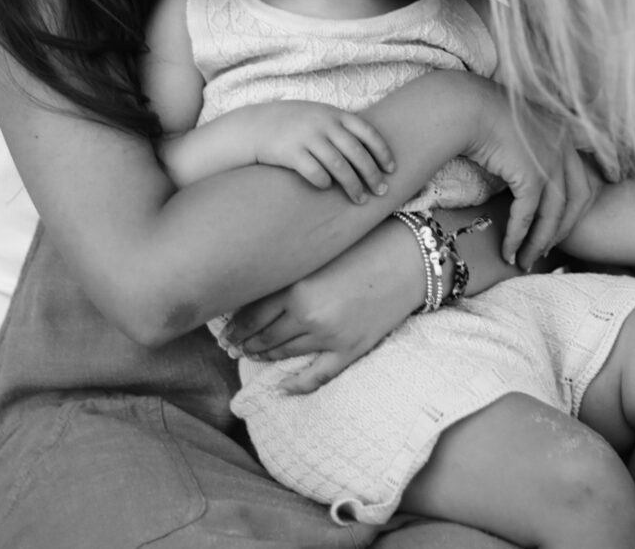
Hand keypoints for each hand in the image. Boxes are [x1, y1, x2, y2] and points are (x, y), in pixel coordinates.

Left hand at [223, 218, 423, 392]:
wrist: (410, 258)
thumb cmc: (364, 247)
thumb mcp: (318, 255)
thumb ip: (290, 274)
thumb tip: (257, 293)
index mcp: (295, 288)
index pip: (250, 316)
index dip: (234, 328)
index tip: (225, 332)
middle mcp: (307, 315)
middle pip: (263, 337)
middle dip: (245, 344)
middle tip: (233, 347)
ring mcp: (329, 336)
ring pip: (284, 354)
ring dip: (266, 357)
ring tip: (254, 355)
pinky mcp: (350, 349)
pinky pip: (317, 375)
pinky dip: (298, 385)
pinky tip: (283, 388)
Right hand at [254, 101, 394, 203]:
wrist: (254, 125)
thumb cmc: (294, 125)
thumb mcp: (320, 116)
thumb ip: (343, 128)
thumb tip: (373, 151)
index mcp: (334, 114)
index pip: (368, 132)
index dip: (383, 152)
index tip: (392, 170)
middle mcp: (323, 124)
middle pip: (357, 153)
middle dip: (372, 175)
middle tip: (381, 192)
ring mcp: (306, 137)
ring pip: (339, 167)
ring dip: (353, 186)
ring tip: (360, 200)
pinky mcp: (290, 152)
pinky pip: (315, 173)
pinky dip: (325, 183)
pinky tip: (327, 188)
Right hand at [466, 90, 599, 269]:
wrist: (465, 105)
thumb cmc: (481, 114)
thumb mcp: (517, 131)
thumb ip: (530, 149)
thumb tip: (523, 173)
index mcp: (564, 134)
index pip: (583, 179)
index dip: (577, 208)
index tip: (563, 228)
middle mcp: (565, 147)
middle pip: (577, 201)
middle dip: (561, 231)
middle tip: (545, 251)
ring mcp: (552, 160)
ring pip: (554, 214)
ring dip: (539, 242)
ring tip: (525, 260)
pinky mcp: (532, 174)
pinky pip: (528, 215)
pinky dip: (518, 237)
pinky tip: (508, 251)